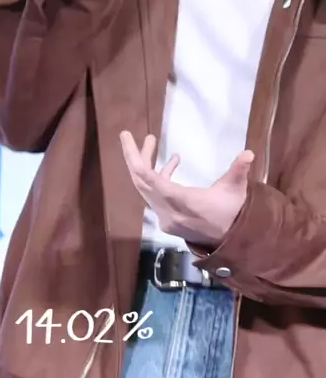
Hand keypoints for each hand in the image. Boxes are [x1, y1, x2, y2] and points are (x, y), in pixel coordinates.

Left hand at [120, 131, 254, 246]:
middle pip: (141, 181)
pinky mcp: (168, 219)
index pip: (149, 179)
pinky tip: (174, 162)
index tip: (127, 139)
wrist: (232, 242)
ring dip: (146, 164)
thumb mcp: (236, 190)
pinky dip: (158, 177)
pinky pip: (154, 195)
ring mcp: (165, 216)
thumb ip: (239, 170)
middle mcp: (168, 210)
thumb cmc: (233, 213)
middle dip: (134, 156)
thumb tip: (249, 153)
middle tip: (127, 135)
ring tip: (151, 140)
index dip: (136, 158)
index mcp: (181, 201)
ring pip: (145, 188)